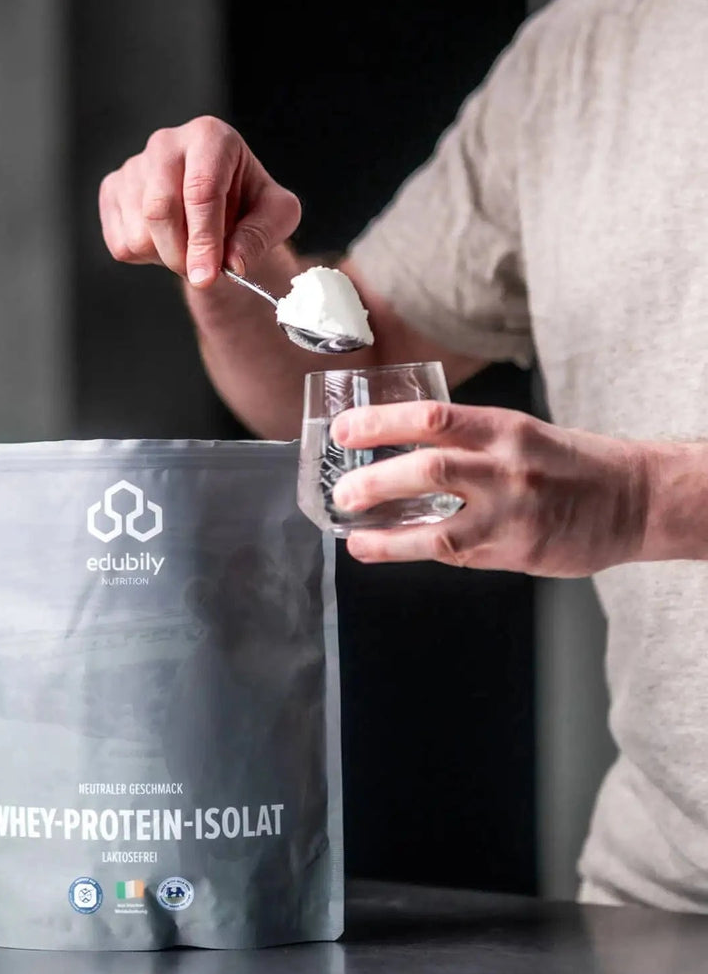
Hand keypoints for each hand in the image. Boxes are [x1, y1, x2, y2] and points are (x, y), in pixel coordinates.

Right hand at [98, 116, 300, 286]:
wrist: (222, 210)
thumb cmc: (250, 207)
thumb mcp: (277, 217)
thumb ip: (260, 236)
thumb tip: (233, 263)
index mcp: (210, 136)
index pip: (200, 190)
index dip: (204, 240)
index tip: (208, 276)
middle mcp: (166, 143)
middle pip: (159, 210)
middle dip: (182, 255)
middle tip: (203, 274)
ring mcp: (134, 166)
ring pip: (138, 232)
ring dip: (167, 258)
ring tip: (190, 247)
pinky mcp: (112, 191)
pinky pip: (120, 243)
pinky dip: (147, 258)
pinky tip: (167, 242)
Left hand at [330, 401, 650, 577]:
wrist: (634, 500)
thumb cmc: (568, 463)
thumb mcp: (519, 433)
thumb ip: (465, 441)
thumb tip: (398, 448)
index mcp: (504, 428)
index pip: (432, 417)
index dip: (381, 423)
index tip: (343, 430)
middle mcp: (506, 467)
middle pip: (428, 469)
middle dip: (375, 482)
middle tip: (341, 492)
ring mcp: (512, 514)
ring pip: (438, 529)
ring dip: (387, 535)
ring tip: (355, 536)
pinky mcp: (516, 552)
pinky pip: (455, 555)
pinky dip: (415, 553)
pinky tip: (387, 550)